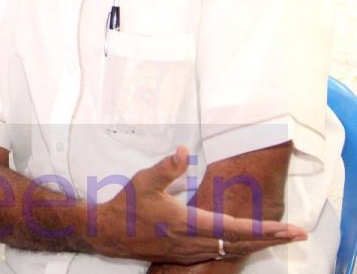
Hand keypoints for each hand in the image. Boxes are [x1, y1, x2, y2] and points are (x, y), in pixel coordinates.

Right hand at [93, 146, 305, 264]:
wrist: (108, 233)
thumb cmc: (126, 205)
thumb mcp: (143, 181)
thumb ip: (166, 167)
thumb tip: (182, 151)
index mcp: (188, 223)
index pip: (235, 229)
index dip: (264, 229)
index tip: (288, 228)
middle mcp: (193, 242)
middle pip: (241, 244)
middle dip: (271, 239)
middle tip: (299, 234)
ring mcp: (189, 252)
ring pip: (232, 252)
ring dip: (257, 244)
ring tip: (278, 237)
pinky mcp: (184, 256)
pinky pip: (219, 255)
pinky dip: (238, 249)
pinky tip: (244, 243)